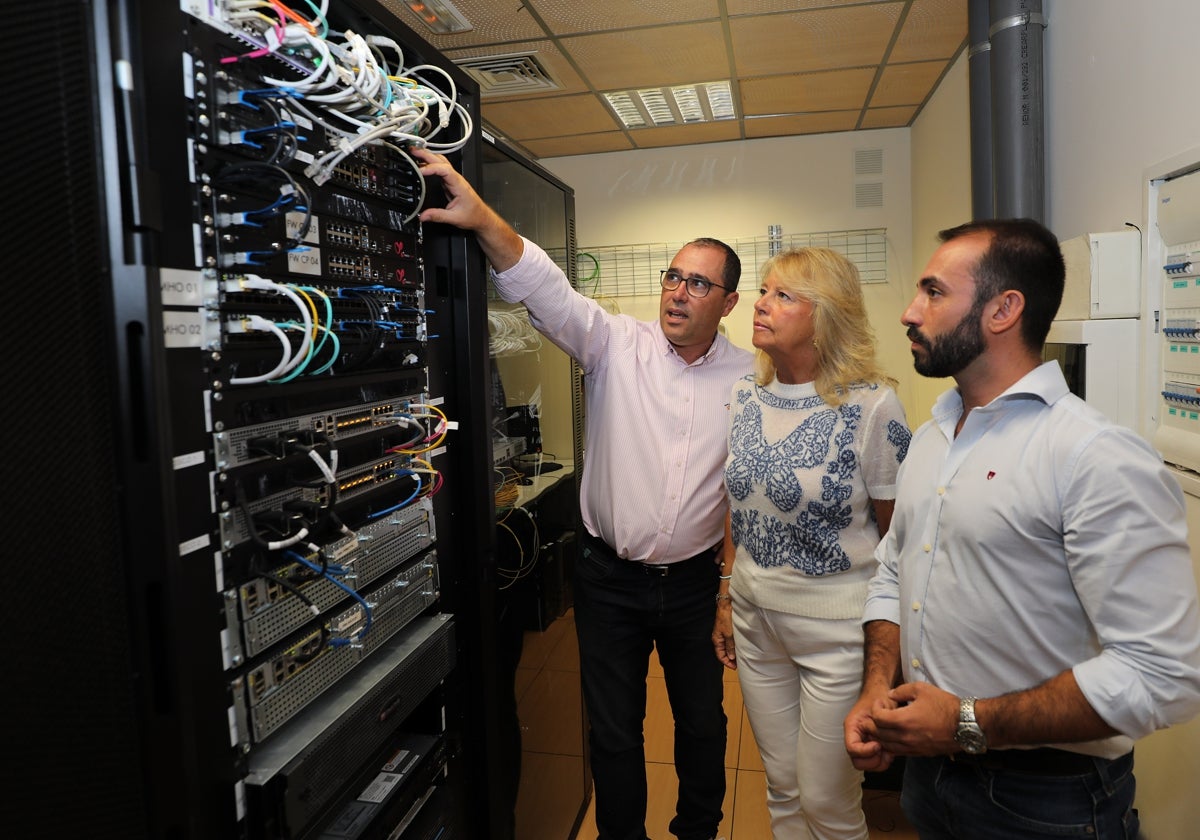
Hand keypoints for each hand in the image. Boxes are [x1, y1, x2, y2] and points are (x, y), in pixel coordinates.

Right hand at [410, 145, 523, 270]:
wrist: (481, 217)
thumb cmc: (473, 215)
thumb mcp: (454, 218)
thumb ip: (438, 216)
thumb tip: (423, 215)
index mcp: (459, 184)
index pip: (444, 170)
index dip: (431, 168)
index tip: (420, 171)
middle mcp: (457, 179)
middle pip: (441, 160)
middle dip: (427, 154)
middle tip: (413, 151)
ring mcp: (454, 179)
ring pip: (441, 162)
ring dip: (428, 156)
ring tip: (415, 154)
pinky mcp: (450, 182)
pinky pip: (439, 169)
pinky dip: (430, 164)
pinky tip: (422, 165)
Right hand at [711, 602, 735, 669]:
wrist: (727, 605)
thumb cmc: (726, 617)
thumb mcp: (729, 634)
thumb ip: (730, 646)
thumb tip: (731, 657)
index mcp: (717, 640)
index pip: (720, 655)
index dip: (727, 662)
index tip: (735, 667)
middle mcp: (719, 638)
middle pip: (724, 652)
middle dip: (730, 659)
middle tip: (739, 664)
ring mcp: (723, 634)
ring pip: (727, 647)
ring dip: (733, 653)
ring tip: (741, 657)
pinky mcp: (728, 630)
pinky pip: (730, 641)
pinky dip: (734, 646)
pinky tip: (740, 647)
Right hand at [844, 690, 895, 771]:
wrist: (882, 693)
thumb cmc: (879, 697)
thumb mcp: (879, 706)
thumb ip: (879, 722)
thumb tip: (880, 741)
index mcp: (852, 726)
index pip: (852, 748)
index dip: (865, 751)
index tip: (878, 745)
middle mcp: (855, 737)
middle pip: (857, 761)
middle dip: (872, 761)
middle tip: (883, 752)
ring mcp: (863, 743)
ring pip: (865, 764)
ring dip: (878, 763)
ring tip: (888, 752)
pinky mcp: (871, 746)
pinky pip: (874, 762)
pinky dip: (883, 761)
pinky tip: (890, 752)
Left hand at [869, 681, 959, 756]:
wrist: (965, 725)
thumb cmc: (945, 706)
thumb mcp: (922, 689)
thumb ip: (901, 691)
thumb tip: (890, 695)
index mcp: (903, 720)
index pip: (877, 719)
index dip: (875, 709)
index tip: (881, 703)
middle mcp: (905, 737)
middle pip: (878, 734)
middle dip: (872, 723)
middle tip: (876, 714)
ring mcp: (912, 747)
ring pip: (886, 745)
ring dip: (880, 736)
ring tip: (883, 725)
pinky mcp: (919, 753)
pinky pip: (898, 752)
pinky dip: (891, 744)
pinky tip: (894, 735)